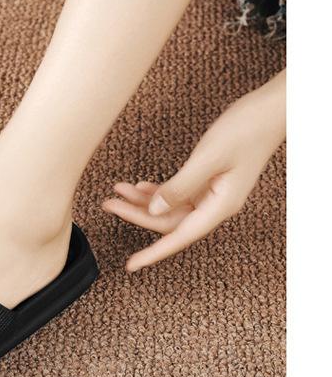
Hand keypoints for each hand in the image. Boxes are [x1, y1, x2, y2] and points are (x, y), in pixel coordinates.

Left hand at [102, 70, 285, 271]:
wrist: (269, 111)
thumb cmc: (245, 131)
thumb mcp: (207, 158)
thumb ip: (180, 187)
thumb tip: (154, 211)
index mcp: (220, 206)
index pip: (179, 237)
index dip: (153, 252)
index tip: (131, 265)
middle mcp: (216, 205)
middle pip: (169, 220)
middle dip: (136, 213)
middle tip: (108, 204)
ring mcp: (213, 192)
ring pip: (171, 206)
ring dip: (143, 199)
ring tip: (117, 190)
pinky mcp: (210, 179)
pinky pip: (179, 192)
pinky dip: (158, 189)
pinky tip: (140, 185)